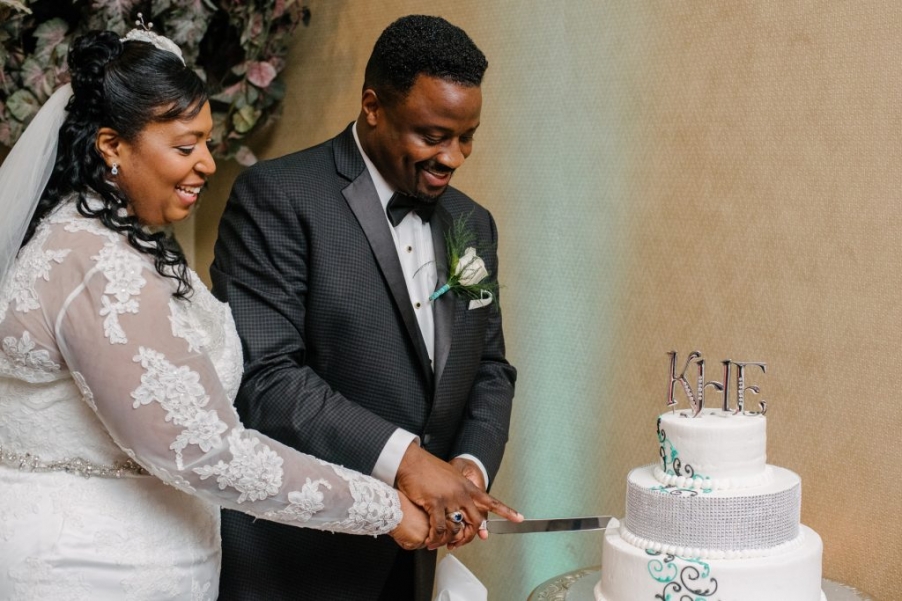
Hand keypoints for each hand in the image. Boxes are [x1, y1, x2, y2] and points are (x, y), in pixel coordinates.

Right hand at [395, 443, 521, 549]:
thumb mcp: (450, 477)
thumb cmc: (427, 469)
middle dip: (470, 536)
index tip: (519, 519)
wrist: (412, 461)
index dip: (506, 511)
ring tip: (440, 544)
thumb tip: (462, 505)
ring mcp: (450, 498)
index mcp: (467, 487)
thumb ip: (459, 492)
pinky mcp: (436, 502)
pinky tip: (431, 540)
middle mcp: (462, 493)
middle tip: (460, 544)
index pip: (491, 501)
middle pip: (476, 521)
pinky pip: (440, 527)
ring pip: (458, 527)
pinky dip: (436, 537)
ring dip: (449, 540)